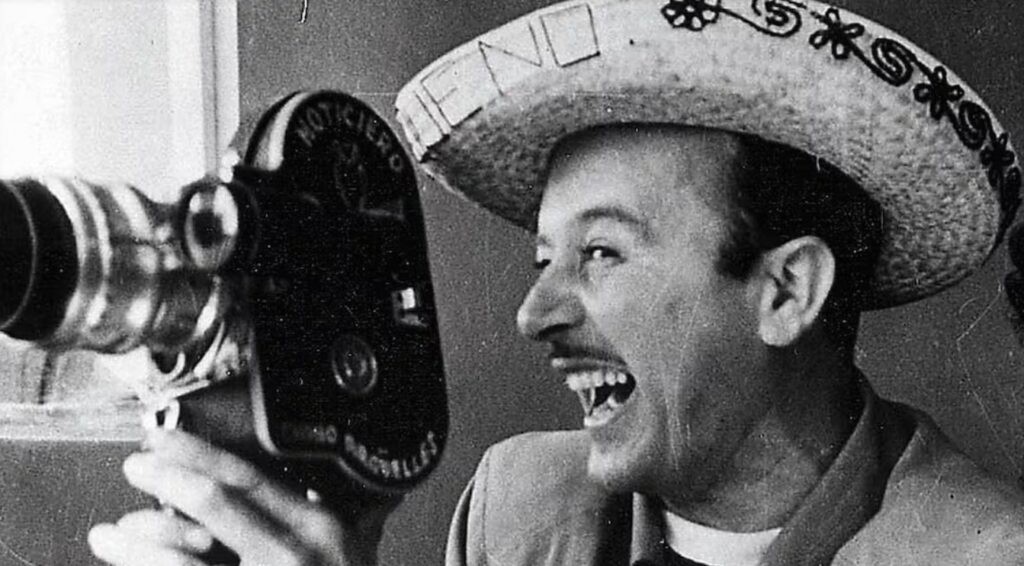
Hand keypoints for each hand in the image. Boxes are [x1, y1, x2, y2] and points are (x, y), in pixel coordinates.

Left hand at [88, 429, 400, 565]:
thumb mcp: (358, 552)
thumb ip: (352, 517)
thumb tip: (340, 477)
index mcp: (319, 528)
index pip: (250, 476)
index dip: (197, 452)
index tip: (164, 439)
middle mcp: (293, 556)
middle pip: (213, 503)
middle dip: (164, 478)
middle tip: (136, 467)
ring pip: (180, 559)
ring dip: (136, 540)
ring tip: (110, 534)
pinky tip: (128, 564)